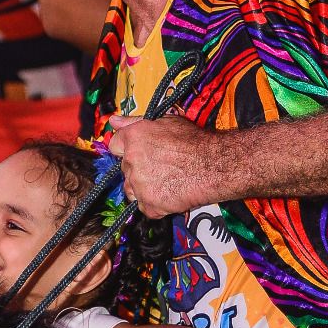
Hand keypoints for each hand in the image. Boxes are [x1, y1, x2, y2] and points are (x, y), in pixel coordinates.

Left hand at [106, 114, 227, 216]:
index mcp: (132, 139)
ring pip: (131, 189)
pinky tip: (169, 193)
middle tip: (160, 166)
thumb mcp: (165, 121)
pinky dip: (154, 203)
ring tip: (164, 181)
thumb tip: (114, 120)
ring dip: (142, 187)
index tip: (138, 151)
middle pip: (126, 168)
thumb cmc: (194, 142)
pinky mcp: (149, 205)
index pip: (115, 145)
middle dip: (138, 168)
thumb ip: (135, 121)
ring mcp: (139, 186)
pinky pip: (145, 207)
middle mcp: (131, 162)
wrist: (213, 165)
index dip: (126, 148)